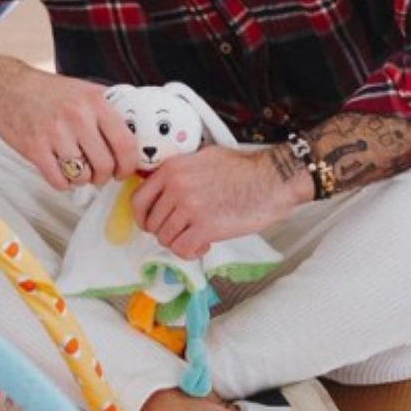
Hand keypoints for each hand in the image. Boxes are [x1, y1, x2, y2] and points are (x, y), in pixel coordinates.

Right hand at [0, 56, 137, 189]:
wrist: (7, 87)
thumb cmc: (47, 91)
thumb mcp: (84, 90)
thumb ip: (108, 108)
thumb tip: (134, 130)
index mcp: (95, 103)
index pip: (126, 144)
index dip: (128, 165)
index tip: (124, 170)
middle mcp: (77, 118)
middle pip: (105, 165)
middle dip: (105, 177)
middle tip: (99, 175)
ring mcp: (55, 134)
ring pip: (82, 176)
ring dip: (82, 180)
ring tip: (78, 170)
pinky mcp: (34, 149)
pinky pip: (59, 180)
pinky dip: (63, 183)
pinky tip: (61, 172)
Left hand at [130, 146, 308, 258]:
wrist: (272, 178)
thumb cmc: (245, 169)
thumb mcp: (203, 158)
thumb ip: (180, 172)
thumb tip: (164, 186)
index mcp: (172, 169)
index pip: (138, 199)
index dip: (142, 217)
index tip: (149, 223)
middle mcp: (176, 187)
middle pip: (152, 223)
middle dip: (165, 232)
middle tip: (181, 232)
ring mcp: (189, 207)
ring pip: (166, 238)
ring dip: (179, 242)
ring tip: (197, 237)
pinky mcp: (205, 226)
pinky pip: (182, 249)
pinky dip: (190, 252)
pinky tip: (203, 245)